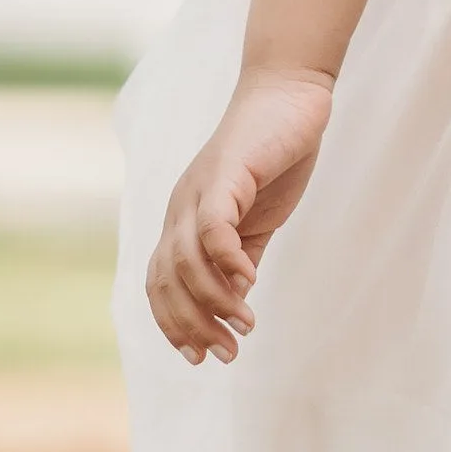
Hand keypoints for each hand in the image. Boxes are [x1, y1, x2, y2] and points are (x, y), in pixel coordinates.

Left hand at [145, 64, 335, 365]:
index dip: (174, 325)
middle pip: (166, 281)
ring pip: (186, 262)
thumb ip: (242, 256)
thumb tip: (235, 301)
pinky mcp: (227, 175)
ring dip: (213, 302)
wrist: (290, 93)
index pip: (160, 284)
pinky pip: (214, 228)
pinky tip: (249, 284)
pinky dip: (226, 262)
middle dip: (191, 326)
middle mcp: (181, 208)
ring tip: (244, 325)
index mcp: (183, 220)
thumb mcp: (255, 218)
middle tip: (226, 354)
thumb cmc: (273, 154)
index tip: (201, 358)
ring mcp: (199, 191)